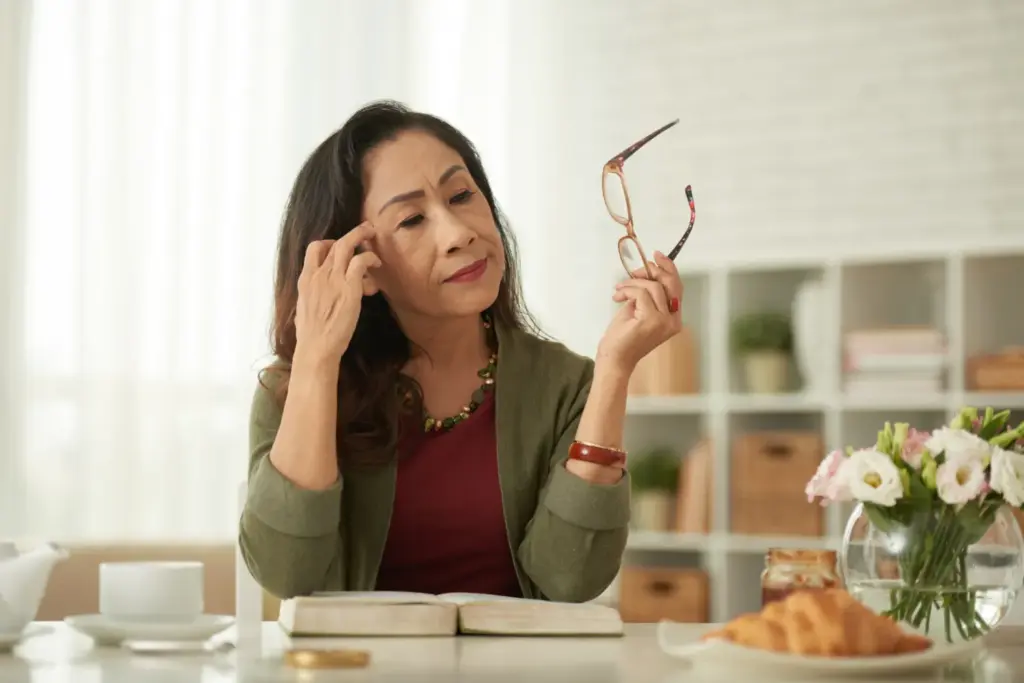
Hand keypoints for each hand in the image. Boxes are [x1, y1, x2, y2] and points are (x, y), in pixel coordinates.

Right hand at [293, 223, 380, 367]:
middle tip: (364, 230)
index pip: (314, 249)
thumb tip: (325, 294)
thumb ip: (315, 295)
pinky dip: (370, 258)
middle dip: (351, 233)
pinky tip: (376, 264)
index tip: (340, 247)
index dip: (329, 243)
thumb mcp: (305, 308)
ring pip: (347, 245)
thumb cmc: (311, 335)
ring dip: (361, 235)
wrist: (316, 348)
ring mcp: (334, 279)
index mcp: (305, 279)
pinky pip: (361, 261)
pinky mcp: (350, 288)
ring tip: (372, 234)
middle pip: (334, 243)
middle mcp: (318, 275)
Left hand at [598, 250, 682, 371]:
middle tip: (635, 271)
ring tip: (619, 290)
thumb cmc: (623, 338)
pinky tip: (617, 297)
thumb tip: (645, 273)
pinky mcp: (651, 320)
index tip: (656, 256)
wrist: (614, 360)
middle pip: (671, 284)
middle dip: (653, 271)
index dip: (669, 269)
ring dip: (633, 283)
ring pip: (653, 287)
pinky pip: (641, 293)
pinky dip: (627, 290)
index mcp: (673, 319)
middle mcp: (673, 320)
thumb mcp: (638, 310)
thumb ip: (647, 295)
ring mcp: (664, 321)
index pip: (677, 288)